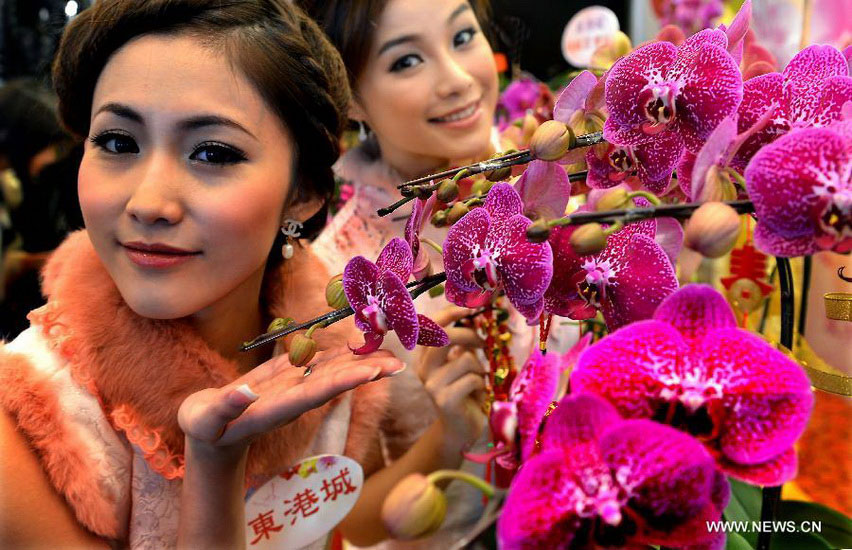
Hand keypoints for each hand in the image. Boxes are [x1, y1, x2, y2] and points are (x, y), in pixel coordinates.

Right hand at [178, 346, 402, 456]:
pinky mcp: (288, 378)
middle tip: (399, 364)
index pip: (316, 393)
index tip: (370, 374)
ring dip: (361, 362)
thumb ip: (226, 408)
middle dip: (366, 373)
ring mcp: (294, 388)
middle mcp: (293, 398)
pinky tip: (359, 344)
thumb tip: (245, 393)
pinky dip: (340, 353)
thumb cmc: (204, 427)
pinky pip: (319, 364)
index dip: (344, 382)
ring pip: (332, 371)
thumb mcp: (206, 420)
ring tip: (391, 354)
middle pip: (335, 383)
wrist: (210, 435)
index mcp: (277, 408)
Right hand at [415, 307, 487, 448]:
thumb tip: (471, 317)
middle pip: (444, 337)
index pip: (431, 327)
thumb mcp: (462, 364)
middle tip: (483, 344)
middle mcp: (424, 369)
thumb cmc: (465, 392)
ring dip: (479, 368)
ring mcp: (432, 385)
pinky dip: (482, 383)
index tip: (469, 308)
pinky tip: (479, 393)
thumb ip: (462, 344)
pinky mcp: (444, 400)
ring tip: (479, 379)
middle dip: (469, 335)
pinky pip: (472, 379)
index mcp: (425, 357)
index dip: (448, 314)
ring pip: (464, 359)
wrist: (461, 429)